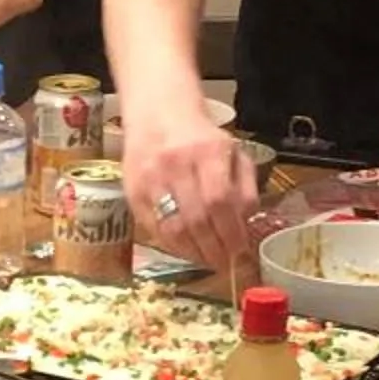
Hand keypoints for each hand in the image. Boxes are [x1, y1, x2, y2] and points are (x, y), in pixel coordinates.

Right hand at [122, 104, 256, 268]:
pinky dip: (174, 247)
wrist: (156, 115)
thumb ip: (245, 187)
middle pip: (197, 219)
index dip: (231, 232)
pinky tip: (187, 251)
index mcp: (207, 151)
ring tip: (208, 260)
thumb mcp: (233, 152)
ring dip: (194, 253)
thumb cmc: (201, 138)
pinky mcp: (133, 193)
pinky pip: (154, 230)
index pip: (220, 201)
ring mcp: (151, 180)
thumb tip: (245, 225)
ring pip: (173, 229)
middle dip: (214, 248)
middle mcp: (176, 164)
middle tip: (226, 264)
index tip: (241, 252)